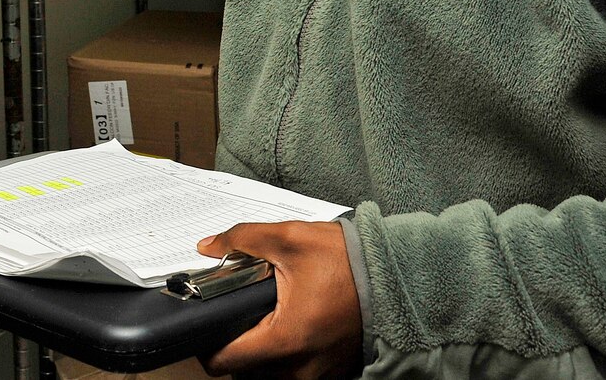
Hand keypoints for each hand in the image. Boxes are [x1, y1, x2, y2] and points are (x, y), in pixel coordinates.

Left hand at [198, 221, 362, 379]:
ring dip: (262, 350)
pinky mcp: (333, 373)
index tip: (210, 320)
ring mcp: (319, 374)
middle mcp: (301, 367)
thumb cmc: (349, 260)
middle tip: (243, 309)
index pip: (224, 361)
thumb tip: (208, 246)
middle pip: (245, 370)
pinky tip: (292, 325)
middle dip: (238, 341)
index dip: (208, 340)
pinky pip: (295, 373)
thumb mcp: (290, 238)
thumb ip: (242, 240)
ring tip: (269, 315)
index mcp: (285, 339)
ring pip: (269, 374)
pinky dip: (287, 355)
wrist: (397, 274)